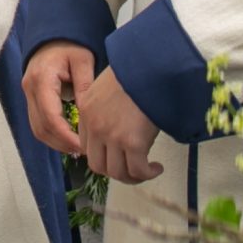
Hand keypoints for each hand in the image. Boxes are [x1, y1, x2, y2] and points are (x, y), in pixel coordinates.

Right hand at [23, 42, 94, 155]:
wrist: (53, 35)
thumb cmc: (70, 45)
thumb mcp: (83, 60)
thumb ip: (85, 86)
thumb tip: (90, 116)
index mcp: (42, 79)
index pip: (50, 117)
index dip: (65, 136)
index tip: (83, 146)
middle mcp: (29, 88)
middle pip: (40, 127)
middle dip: (61, 143)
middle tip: (83, 151)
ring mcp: (27, 94)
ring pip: (36, 129)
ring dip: (55, 142)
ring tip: (77, 148)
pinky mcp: (31, 97)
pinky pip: (38, 122)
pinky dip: (52, 134)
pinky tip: (68, 138)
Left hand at [74, 68, 163, 183]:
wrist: (151, 66)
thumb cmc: (136, 72)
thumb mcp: (107, 86)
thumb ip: (104, 107)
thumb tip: (117, 124)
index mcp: (86, 112)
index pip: (86, 147)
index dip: (102, 156)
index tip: (116, 157)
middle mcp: (95, 127)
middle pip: (98, 165)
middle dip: (115, 171)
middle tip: (131, 167)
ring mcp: (113, 137)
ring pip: (117, 173)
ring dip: (132, 176)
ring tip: (146, 170)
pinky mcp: (133, 143)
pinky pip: (138, 170)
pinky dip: (147, 174)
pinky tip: (156, 168)